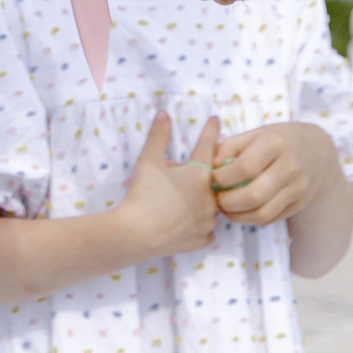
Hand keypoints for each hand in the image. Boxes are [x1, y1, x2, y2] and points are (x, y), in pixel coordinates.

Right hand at [114, 112, 226, 260]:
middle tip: (182, 172)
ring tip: (180, 198)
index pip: (207, 146)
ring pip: (210, 205)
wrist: (137, 233)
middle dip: (198, 173)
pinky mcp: (201, 239)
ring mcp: (207, 221)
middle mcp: (210, 197)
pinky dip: (198, 224)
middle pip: (209, 179)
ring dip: (200, 200)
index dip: (210, 131)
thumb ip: (158, 135)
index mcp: (199, 175)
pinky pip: (205, 229)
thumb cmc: (144, 193)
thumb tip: (163, 113)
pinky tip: (187, 222)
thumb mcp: (148, 160)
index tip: (216, 120)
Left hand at [208, 116, 343, 226]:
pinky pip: (272, 218)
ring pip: (263, 213)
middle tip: (217, 199)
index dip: (223, 177)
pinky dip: (252, 219)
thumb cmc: (279, 139)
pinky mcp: (300, 204)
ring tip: (226, 208)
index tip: (213, 179)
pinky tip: (242, 211)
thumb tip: (210, 165)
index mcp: (275, 143)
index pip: (245, 167)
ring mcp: (298, 188)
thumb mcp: (257, 133)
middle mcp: (290, 166)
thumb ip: (232, 146)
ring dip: (238, 216)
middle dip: (228, 202)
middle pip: (254, 195)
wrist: (318, 152)